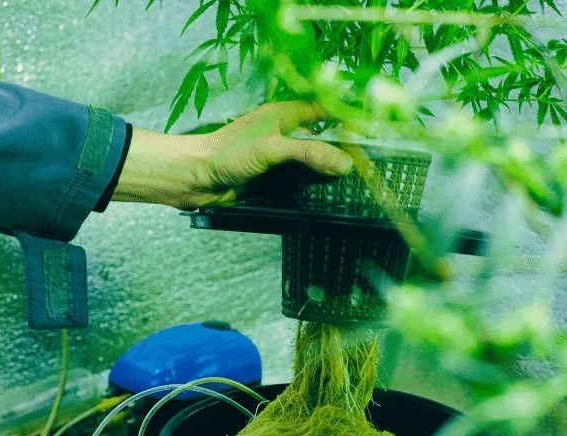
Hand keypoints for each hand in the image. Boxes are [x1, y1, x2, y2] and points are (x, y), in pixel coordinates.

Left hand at [111, 101, 353, 209]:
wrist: (195, 179)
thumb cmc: (225, 155)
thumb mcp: (271, 150)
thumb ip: (308, 154)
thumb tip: (346, 163)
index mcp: (284, 114)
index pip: (325, 109)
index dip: (348, 118)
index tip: (372, 132)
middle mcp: (284, 133)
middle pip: (324, 137)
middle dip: (345, 148)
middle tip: (369, 165)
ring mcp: (279, 157)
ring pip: (314, 160)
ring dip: (331, 170)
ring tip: (359, 182)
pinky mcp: (273, 178)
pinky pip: (302, 180)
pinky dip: (316, 186)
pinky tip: (331, 195)